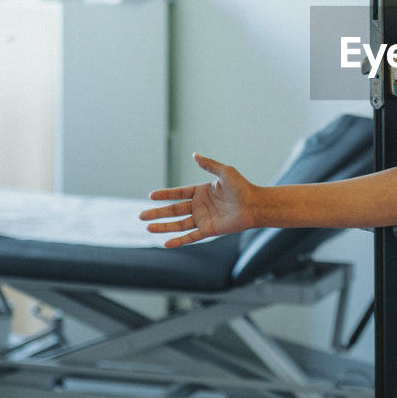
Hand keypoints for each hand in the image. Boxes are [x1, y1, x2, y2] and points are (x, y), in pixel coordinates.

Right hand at [140, 153, 260, 246]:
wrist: (255, 204)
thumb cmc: (242, 187)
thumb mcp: (224, 172)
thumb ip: (209, 164)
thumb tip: (194, 154)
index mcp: (202, 191)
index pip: (178, 193)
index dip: (165, 195)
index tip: (150, 196)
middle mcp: (200, 206)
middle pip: (174, 210)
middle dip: (158, 213)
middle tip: (141, 215)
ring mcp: (203, 219)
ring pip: (179, 224)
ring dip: (163, 227)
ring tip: (148, 228)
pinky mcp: (209, 230)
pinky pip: (190, 236)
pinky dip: (179, 240)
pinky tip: (165, 243)